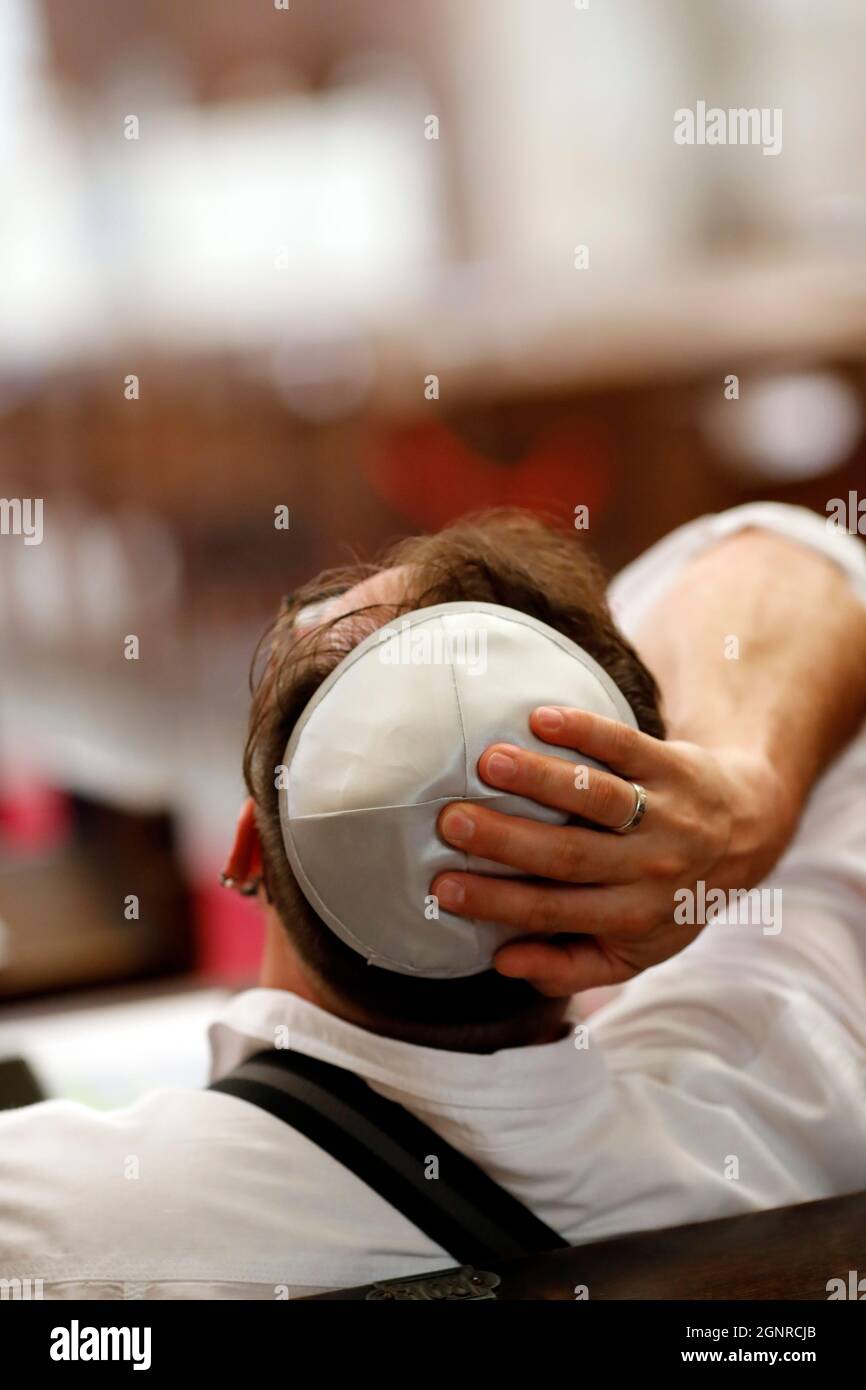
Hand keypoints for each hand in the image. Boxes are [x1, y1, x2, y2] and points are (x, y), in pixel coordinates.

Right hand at [431, 706, 793, 995]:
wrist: (746, 835)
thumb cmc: (667, 896)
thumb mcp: (631, 951)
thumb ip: (568, 967)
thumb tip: (502, 963)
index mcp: (631, 916)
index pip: (552, 910)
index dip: (496, 902)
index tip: (441, 887)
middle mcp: (651, 867)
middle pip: (569, 854)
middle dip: (506, 839)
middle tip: (450, 820)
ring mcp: (666, 813)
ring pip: (597, 796)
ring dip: (541, 779)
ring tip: (488, 761)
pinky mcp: (672, 764)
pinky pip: (627, 745)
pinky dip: (587, 731)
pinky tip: (540, 718)